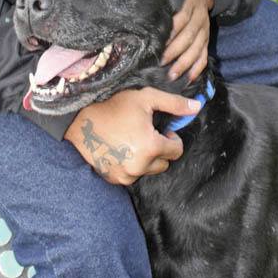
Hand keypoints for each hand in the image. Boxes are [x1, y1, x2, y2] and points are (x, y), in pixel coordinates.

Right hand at [63, 87, 200, 184]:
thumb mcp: (146, 98)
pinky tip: (122, 149)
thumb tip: (197, 107)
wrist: (81, 121)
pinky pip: (133, 174)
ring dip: (147, 158)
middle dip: (160, 149)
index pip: (177, 150)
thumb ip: (174, 103)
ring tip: (132, 140)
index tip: (160, 129)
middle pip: (164, 162)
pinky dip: (132, 164)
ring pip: (149, 170)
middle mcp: (140, 166)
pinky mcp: (115, 179)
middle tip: (144, 133)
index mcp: (151, 147)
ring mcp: (127, 175)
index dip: (171, 137)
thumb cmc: (115, 106)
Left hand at [155, 0, 213, 81]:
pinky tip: (190, 79)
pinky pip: (204, 55)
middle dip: (175, 50)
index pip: (183, 16)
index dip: (173, 29)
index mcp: (190, 1)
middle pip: (189, 36)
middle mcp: (199, 17)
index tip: (160, 39)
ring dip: (185, 63)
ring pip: (197, 49)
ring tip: (172, 75)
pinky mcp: (205, 38)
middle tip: (160, 61)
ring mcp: (204, 29)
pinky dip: (198, 67)